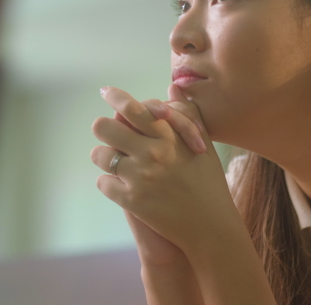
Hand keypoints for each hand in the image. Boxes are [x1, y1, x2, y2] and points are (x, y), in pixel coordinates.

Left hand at [90, 86, 236, 255]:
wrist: (211, 224)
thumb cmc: (209, 181)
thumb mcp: (203, 142)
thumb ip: (186, 112)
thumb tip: (172, 86)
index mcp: (169, 135)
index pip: (133, 108)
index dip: (115, 96)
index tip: (105, 91)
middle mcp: (152, 152)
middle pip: (104, 127)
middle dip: (104, 129)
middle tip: (111, 135)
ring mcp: (139, 177)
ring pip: (99, 155)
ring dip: (105, 157)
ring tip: (117, 162)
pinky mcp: (131, 201)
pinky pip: (103, 183)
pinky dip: (110, 183)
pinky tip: (123, 185)